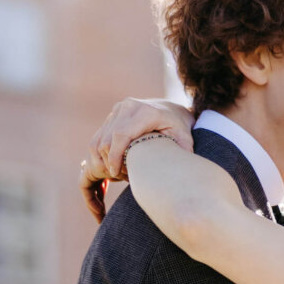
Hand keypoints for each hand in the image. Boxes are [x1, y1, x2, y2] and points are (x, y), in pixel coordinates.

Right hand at [80, 98, 195, 222]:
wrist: (171, 109)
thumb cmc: (179, 127)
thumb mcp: (185, 138)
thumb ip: (183, 151)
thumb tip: (178, 169)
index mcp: (146, 112)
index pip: (121, 135)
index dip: (115, 156)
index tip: (115, 173)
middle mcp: (129, 107)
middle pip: (107, 138)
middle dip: (108, 160)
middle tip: (120, 176)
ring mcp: (118, 109)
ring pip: (99, 138)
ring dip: (102, 158)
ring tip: (117, 172)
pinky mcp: (113, 114)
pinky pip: (98, 136)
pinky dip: (101, 153)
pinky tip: (113, 165)